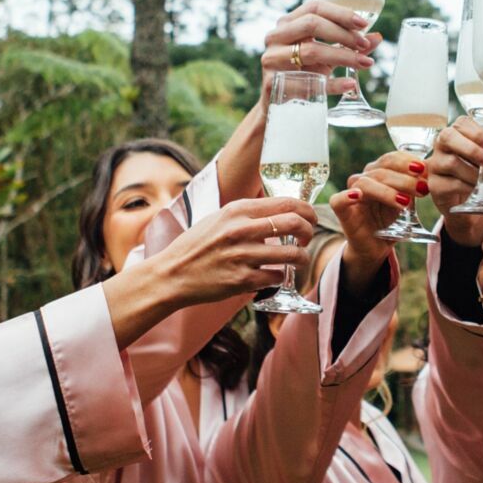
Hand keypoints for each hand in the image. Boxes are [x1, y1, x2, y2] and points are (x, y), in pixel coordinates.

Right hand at [151, 197, 318, 307]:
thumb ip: (246, 214)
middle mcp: (240, 230)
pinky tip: (275, 275)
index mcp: (236, 210)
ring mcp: (242, 256)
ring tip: (298, 259)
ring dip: (302, 257)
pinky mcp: (242, 280)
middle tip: (307, 238)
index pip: (285, 202)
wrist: (172, 275)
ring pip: (292, 254)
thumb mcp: (218, 218)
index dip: (306, 210)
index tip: (310, 218)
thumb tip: (279, 211)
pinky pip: (277, 277)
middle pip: (294, 223)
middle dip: (309, 231)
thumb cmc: (196, 246)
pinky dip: (281, 276)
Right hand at [258, 0, 381, 94]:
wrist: (276, 102)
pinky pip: (307, 82)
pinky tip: (350, 84)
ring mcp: (272, 59)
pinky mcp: (273, 83)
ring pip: (310, 51)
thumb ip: (349, 45)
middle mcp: (276, 36)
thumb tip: (377, 37)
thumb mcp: (327, 56)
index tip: (363, 24)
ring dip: (342, 56)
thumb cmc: (303, 72)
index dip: (340, 13)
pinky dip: (332, 84)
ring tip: (364, 63)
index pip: (314, 7)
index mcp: (288, 23)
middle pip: (311, 24)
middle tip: (364, 45)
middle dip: (342, 34)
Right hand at [334, 152, 422, 285]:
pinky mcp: (342, 211)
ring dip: (387, 191)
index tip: (424, 170)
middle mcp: (364, 178)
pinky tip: (358, 196)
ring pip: (366, 183)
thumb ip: (416, 186)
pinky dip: (347, 196)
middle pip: (381, 170)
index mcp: (379, 172)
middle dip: (404, 179)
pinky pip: (338, 200)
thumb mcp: (408, 201)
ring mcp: (351, 193)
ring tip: (405, 202)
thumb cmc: (391, 222)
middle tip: (422, 189)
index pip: (390, 159)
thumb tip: (431, 170)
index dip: (406, 161)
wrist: (377, 247)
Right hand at [426, 116, 482, 246]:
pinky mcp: (434, 185)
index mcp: (457, 133)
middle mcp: (441, 145)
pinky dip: (468, 187)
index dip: (479, 134)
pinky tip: (476, 190)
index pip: (461, 123)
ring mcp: (435, 165)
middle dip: (473, 149)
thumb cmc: (481, 176)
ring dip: (473, 172)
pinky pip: (451, 183)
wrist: (471, 203)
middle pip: (448, 137)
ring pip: (451, 162)